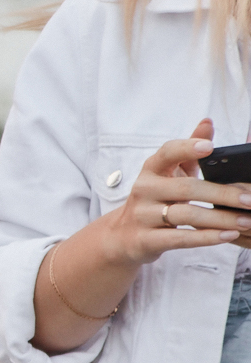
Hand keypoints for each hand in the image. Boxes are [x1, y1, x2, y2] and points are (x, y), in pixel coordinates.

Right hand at [102, 119, 250, 262]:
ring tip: (247, 220)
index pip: (167, 153)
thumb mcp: (168, 173)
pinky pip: (179, 239)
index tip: (209, 147)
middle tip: (250, 199)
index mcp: (151, 170)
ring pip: (186, 215)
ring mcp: (142, 215)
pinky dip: (206, 238)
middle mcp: (143, 190)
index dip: (187, 149)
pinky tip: (228, 234)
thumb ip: (189, 149)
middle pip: (186, 189)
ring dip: (220, 219)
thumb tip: (207, 123)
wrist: (123, 236)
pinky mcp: (145, 239)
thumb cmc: (155, 200)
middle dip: (222, 194)